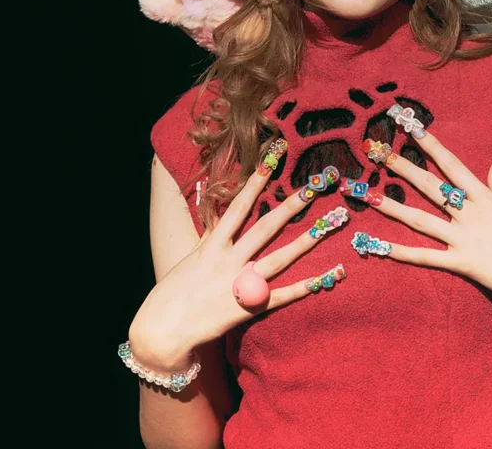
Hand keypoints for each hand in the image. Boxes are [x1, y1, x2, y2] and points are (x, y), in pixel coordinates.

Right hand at [128, 150, 345, 371]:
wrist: (163, 331)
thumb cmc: (172, 291)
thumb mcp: (191, 256)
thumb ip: (211, 235)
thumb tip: (220, 209)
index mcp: (212, 246)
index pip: (239, 207)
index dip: (255, 183)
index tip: (271, 160)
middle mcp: (229, 262)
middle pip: (266, 229)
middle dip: (290, 207)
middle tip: (313, 188)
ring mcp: (240, 286)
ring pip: (280, 259)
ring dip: (305, 241)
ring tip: (328, 225)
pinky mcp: (248, 309)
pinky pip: (282, 296)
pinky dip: (304, 287)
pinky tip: (326, 277)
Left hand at [359, 129, 491, 322]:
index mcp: (485, 196)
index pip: (451, 164)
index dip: (429, 144)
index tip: (410, 127)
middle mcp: (471, 214)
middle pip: (429, 186)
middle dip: (401, 167)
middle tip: (375, 152)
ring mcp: (465, 239)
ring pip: (420, 219)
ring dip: (393, 206)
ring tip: (368, 195)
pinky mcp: (463, 264)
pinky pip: (427, 257)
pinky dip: (402, 252)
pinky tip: (379, 246)